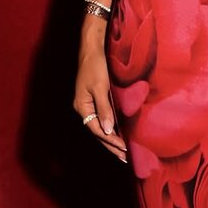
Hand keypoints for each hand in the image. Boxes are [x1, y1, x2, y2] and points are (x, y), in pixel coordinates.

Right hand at [73, 21, 127, 162]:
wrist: (92, 48)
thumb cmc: (95, 66)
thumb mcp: (100, 87)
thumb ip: (104, 109)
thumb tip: (109, 131)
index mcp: (82, 107)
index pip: (97, 129)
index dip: (110, 141)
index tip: (124, 149)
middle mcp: (83, 108)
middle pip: (98, 132)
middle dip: (111, 145)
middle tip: (125, 159)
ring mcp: (88, 104)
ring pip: (100, 126)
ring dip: (111, 139)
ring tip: (122, 153)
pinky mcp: (95, 99)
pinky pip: (102, 118)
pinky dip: (111, 128)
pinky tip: (118, 134)